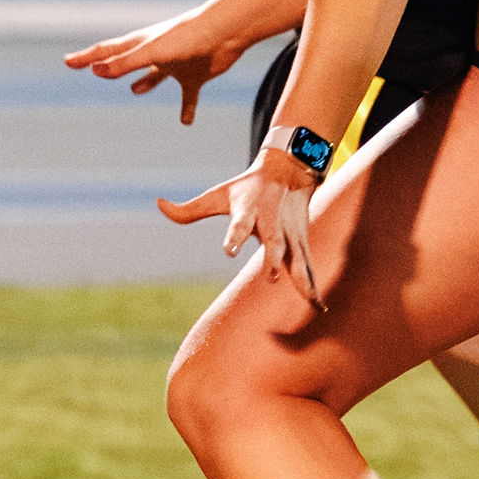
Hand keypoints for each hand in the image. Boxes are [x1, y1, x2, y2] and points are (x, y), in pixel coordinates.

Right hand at [67, 7, 259, 125]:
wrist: (225, 32)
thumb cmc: (187, 37)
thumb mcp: (151, 52)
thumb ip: (125, 63)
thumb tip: (96, 71)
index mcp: (140, 44)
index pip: (107, 52)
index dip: (86, 58)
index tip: (68, 62)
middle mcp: (155, 53)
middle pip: (126, 61)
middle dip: (108, 65)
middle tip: (92, 68)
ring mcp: (175, 64)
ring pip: (156, 76)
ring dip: (146, 82)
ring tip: (135, 91)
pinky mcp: (195, 75)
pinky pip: (188, 96)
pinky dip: (186, 108)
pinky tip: (186, 122)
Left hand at [156, 148, 327, 306]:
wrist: (290, 171)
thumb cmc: (248, 189)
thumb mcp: (218, 195)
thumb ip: (189, 209)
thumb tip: (159, 204)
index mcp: (250, 211)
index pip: (240, 224)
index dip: (234, 236)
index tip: (229, 250)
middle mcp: (273, 223)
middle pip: (274, 242)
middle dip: (274, 258)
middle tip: (272, 277)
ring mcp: (291, 234)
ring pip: (298, 257)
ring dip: (303, 278)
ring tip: (310, 299)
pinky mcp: (303, 243)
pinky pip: (308, 267)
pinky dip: (314, 286)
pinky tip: (319, 307)